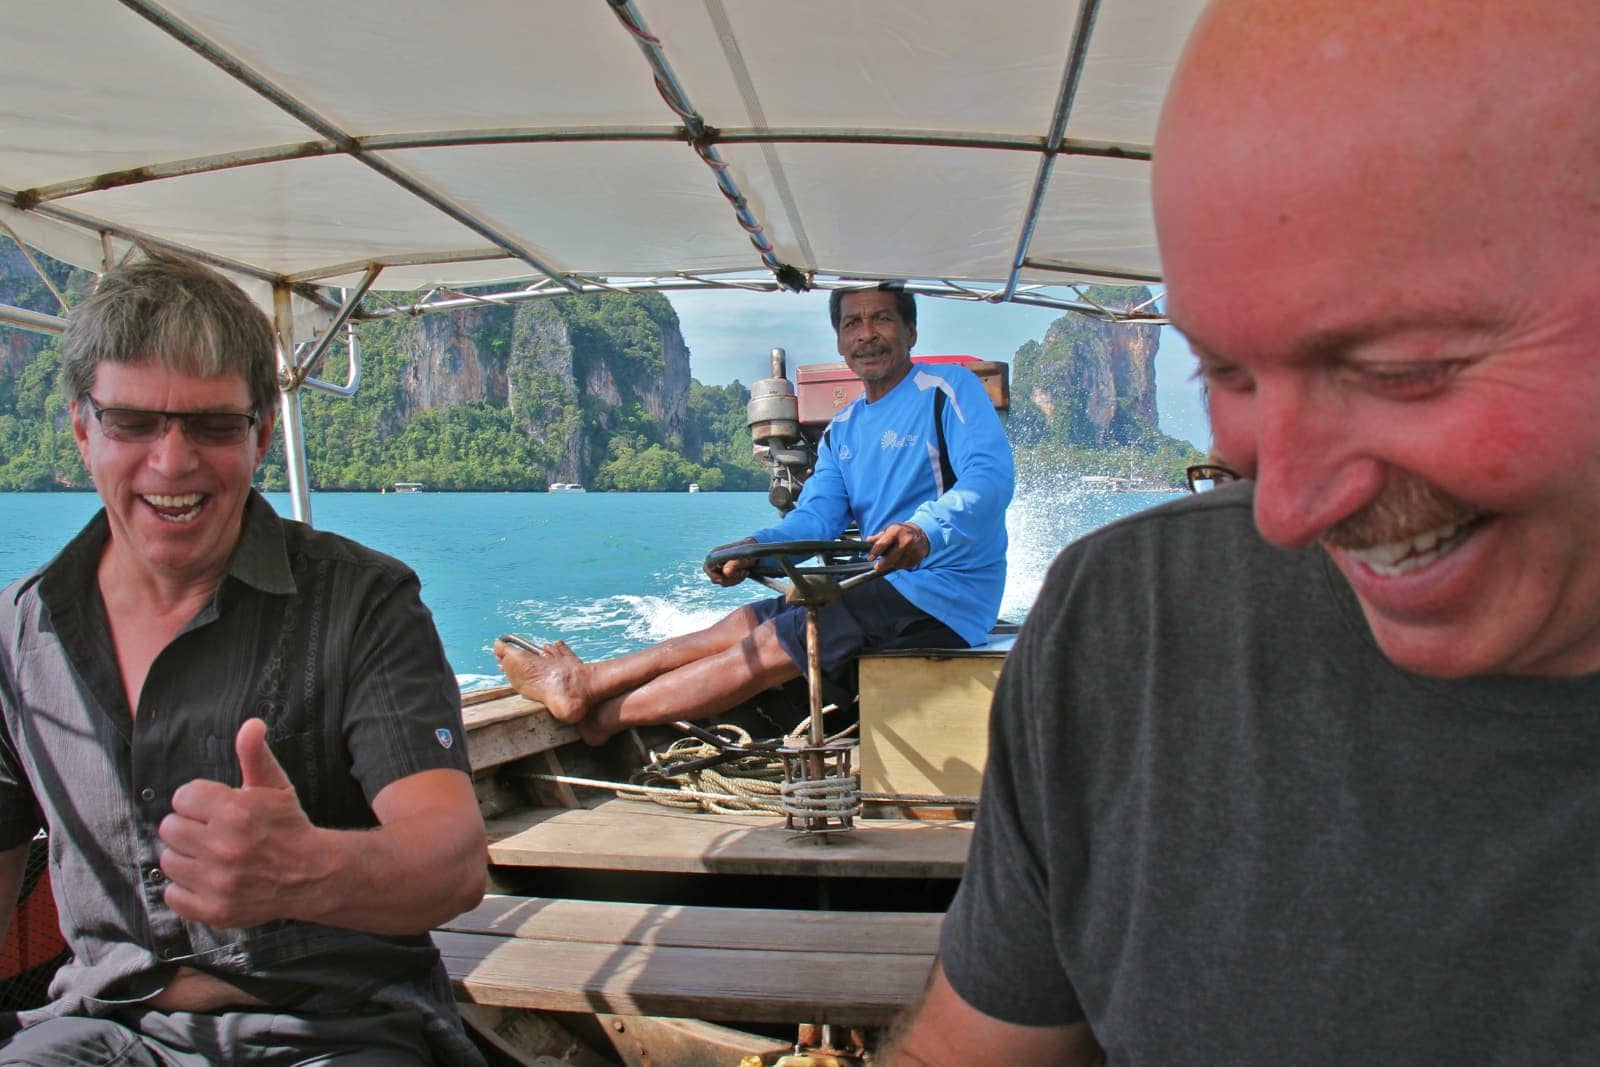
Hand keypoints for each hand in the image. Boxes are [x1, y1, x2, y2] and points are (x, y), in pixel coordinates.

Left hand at [158, 718, 327, 928]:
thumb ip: (255, 755)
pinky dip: (185, 889)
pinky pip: (172, 895)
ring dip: (186, 857)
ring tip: (210, 856)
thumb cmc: (288, 825)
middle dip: (190, 827)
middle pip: (170, 828)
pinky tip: (207, 879)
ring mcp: (217, 882)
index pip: (182, 797)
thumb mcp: (275, 786)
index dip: (199, 801)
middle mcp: (222, 847)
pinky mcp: (213, 910)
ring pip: (168, 860)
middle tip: (212, 833)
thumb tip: (251, 724)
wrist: (312, 874)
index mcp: (234, 812)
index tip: (216, 809)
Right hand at [704, 536, 758, 586]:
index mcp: (716, 553)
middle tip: (743, 572)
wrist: (754, 551)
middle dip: (730, 579)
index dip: (713, 575)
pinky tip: (744, 573)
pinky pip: (727, 582)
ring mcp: (720, 568)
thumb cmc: (748, 552)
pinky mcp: (725, 573)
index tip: (722, 579)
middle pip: (715, 578)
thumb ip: (734, 564)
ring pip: (722, 582)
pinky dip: (736, 580)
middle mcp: (716, 561)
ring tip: (745, 571)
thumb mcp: (743, 558)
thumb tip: (725, 573)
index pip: (707, 567)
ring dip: (735, 579)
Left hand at [866, 522, 929, 572]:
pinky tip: (902, 558)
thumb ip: (878, 537)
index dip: (875, 552)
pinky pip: (906, 566)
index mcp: (896, 531)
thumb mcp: (889, 530)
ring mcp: (913, 549)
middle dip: (883, 564)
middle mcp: (906, 539)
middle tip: (877, 567)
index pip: (883, 543)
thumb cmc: (902, 532)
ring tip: (893, 558)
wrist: (922, 533)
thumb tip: (868, 541)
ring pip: (898, 563)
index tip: (870, 558)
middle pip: (891, 557)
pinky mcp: (918, 556)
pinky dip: (902, 565)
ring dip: (893, 564)